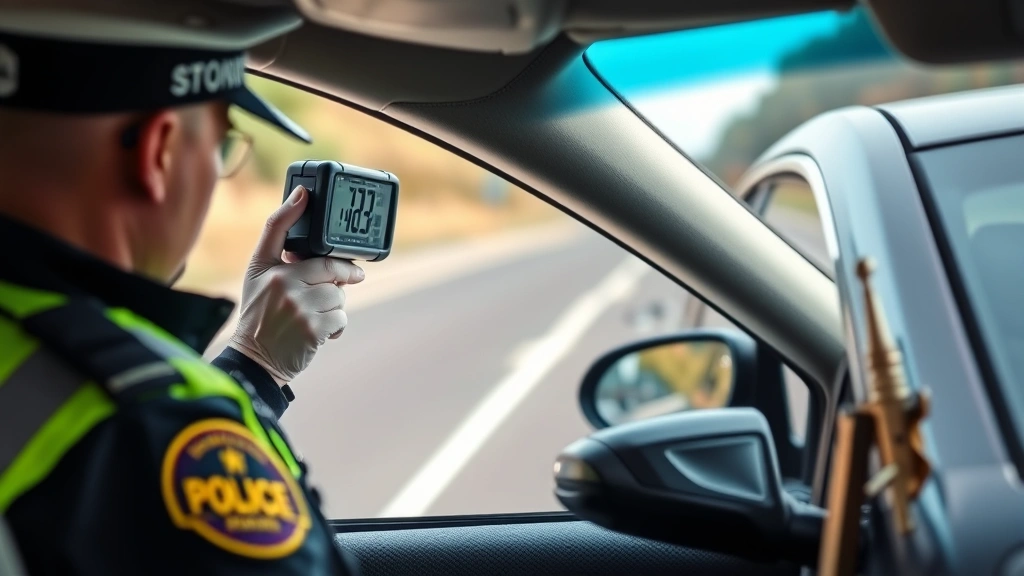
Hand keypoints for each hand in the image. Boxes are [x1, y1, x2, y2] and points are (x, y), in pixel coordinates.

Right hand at [228, 186, 364, 384]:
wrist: (255, 358)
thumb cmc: (259, 312)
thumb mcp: (258, 272)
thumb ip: (276, 240)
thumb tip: (300, 199)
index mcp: (270, 269)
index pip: (291, 237)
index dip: (297, 213)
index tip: (307, 194)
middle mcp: (283, 285)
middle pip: (330, 270)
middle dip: (337, 279)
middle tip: (336, 285)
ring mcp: (299, 308)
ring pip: (338, 295)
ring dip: (334, 306)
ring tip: (314, 315)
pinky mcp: (313, 330)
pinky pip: (341, 318)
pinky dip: (335, 326)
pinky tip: (318, 331)